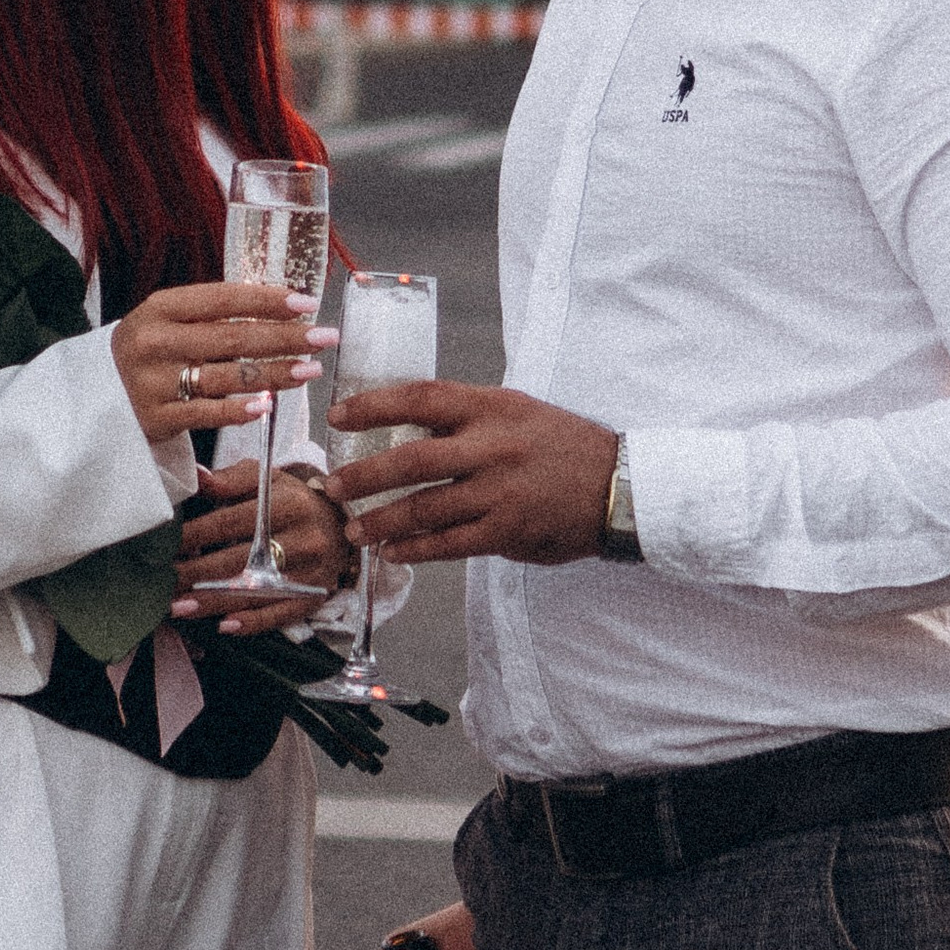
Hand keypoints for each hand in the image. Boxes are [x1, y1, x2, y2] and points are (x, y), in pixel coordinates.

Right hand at [110, 279, 334, 449]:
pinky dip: (240, 409)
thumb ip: (211, 315)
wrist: (95, 396)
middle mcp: (154, 342)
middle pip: (232, 338)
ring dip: (275, 373)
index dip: (267, 300)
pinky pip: (208, 414)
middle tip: (325, 337)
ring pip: (226, 376)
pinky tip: (268, 405)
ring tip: (310, 369)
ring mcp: (154, 383)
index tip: (307, 302)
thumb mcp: (166, 322)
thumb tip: (281, 308)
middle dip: (285, 337)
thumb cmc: (148, 352)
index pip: (222, 298)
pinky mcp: (156, 419)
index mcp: (159, 308)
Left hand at [172, 462, 350, 636]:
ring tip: (180, 608)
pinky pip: (280, 614)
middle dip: (197, 573)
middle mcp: (302, 538)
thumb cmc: (293, 501)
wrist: (342, 526)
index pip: (232, 521)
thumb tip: (196, 476)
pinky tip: (224, 626)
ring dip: (214, 602)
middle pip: (240, 559)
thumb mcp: (268, 480)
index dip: (196, 535)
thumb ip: (231, 480)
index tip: (167, 547)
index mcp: (287, 503)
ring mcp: (310, 572)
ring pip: (256, 591)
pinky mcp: (314, 598)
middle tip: (164, 583)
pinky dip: (251, 623)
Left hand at [328, 380, 616, 565]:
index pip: (420, 398)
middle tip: (331, 486)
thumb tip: (407, 422)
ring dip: (381, 521)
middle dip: (364, 476)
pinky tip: (392, 552)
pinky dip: (416, 549)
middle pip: (412, 460)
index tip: (338, 416)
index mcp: (491, 407)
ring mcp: (499, 492)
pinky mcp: (507, 531)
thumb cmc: (560, 443)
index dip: (373, 406)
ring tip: (353, 530)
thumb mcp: (516, 410)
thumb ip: (466, 416)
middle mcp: (492, 446)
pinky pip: (449, 544)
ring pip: (424, 508)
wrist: (617, 485)